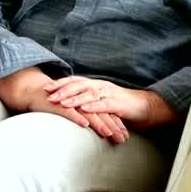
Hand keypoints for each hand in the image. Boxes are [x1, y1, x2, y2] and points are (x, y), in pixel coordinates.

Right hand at [0, 67, 127, 142]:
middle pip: (100, 113)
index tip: (125, 137)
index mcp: (85, 100)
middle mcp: (80, 99)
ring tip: (108, 134)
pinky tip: (85, 124)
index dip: (116, 123)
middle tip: (122, 140)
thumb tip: (95, 131)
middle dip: (113, 126)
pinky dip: (77, 116)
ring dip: (99, 123)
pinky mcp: (57, 103)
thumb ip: (84, 117)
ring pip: (88, 113)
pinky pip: (68, 111)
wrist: (33, 91)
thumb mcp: (73, 109)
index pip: (105, 112)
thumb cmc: (54, 103)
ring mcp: (69, 101)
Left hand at [44, 76, 175, 129]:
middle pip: (79, 85)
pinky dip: (94, 107)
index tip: (45, 88)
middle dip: (62, 90)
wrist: (145, 107)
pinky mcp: (118, 104)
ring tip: (62, 103)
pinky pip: (104, 104)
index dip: (60, 84)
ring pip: (89, 93)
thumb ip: (87, 101)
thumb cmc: (120, 106)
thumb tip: (69, 105)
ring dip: (75, 98)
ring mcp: (109, 94)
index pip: (74, 81)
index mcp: (95, 84)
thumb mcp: (100, 101)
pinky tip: (84, 109)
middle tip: (48, 95)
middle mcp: (100, 86)